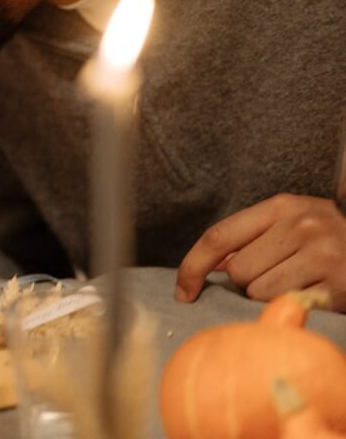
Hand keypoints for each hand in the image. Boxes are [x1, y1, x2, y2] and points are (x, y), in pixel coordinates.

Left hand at [176, 193, 345, 310]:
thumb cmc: (331, 241)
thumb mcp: (292, 225)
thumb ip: (250, 239)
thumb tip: (205, 266)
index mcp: (282, 205)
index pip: (218, 236)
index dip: (191, 266)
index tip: (182, 291)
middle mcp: (301, 224)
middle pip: (237, 270)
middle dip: (248, 280)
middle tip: (280, 274)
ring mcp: (321, 252)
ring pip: (258, 291)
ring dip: (270, 295)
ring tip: (299, 283)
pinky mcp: (335, 282)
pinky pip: (286, 305)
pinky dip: (291, 306)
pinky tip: (312, 293)